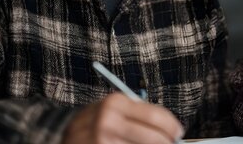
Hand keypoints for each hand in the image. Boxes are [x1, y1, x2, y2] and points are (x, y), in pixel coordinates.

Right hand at [61, 92, 183, 143]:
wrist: (64, 135)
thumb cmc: (98, 122)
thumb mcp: (114, 110)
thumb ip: (139, 115)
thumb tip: (172, 130)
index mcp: (115, 103)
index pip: (155, 116)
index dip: (172, 126)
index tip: (178, 132)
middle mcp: (107, 121)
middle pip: (153, 138)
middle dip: (167, 143)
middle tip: (173, 143)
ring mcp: (101, 141)